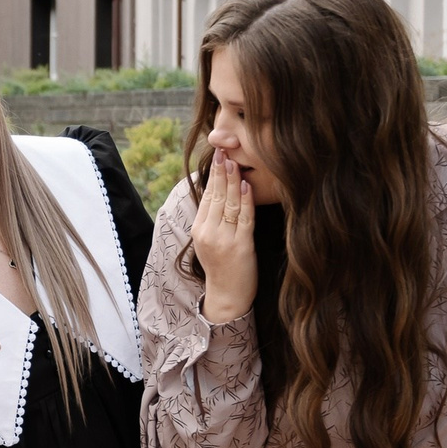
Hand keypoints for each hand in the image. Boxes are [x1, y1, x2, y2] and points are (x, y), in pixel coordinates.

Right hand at [193, 149, 257, 323]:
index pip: (207, 197)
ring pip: (229, 204)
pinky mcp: (240, 246)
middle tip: (225, 152)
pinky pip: (243, 218)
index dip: (213, 176)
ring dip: (233, 182)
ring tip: (236, 163)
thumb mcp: (209, 242)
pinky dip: (246, 201)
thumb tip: (218, 193)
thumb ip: (212, 220)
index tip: (219, 158)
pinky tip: (247, 186)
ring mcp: (223, 239)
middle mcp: (208, 233)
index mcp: (199, 230)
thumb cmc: (222, 267)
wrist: (227, 296)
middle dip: (222, 173)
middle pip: (216, 197)